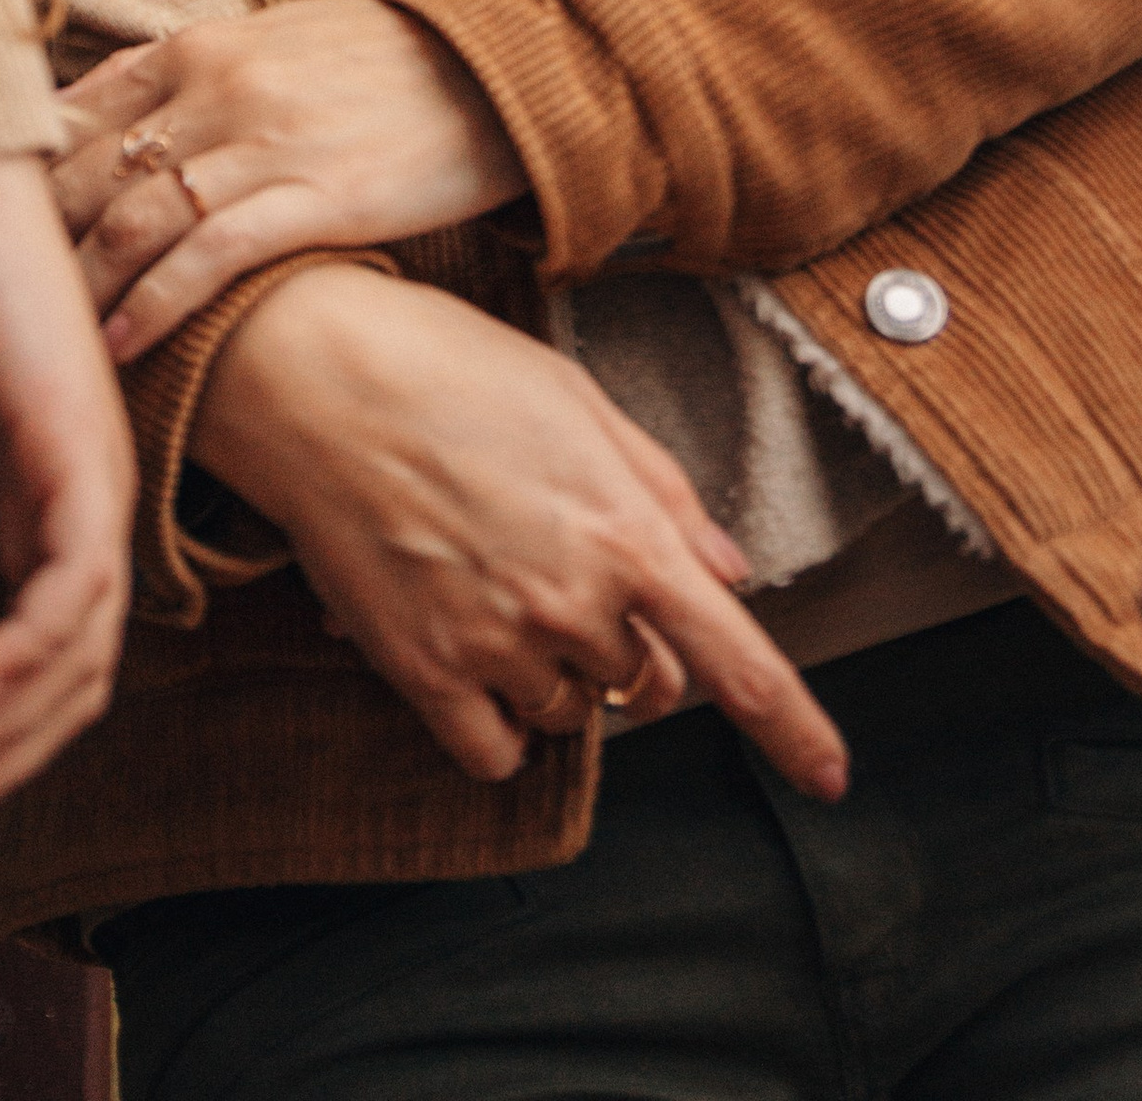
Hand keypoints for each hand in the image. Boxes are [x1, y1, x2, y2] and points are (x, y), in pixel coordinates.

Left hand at [54, 0, 527, 359]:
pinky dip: (154, 305)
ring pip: (135, 220)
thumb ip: (185, 76)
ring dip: (79, 288)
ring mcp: (263, 143)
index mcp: (199, 48)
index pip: (75, 115)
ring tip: (45, 344)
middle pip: (90, 172)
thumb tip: (103, 110)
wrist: (488, 64)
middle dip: (33, 243)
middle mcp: (216, 88)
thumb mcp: (269, 45)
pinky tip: (120, 348)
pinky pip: (210, 257)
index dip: (22, 181)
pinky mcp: (315, 197)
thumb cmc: (375, 63)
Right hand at [195, 264, 848, 803]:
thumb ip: (665, 493)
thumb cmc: (447, 365)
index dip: (794, 730)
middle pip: (645, 683)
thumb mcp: (578, 400)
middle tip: (567, 572)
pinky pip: (492, 749)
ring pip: (568, 713)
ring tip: (495, 581)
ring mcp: (495, 641)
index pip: (739, 661)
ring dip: (554, 673)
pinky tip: (467, 649)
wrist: (313, 372)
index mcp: (626, 531)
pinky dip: (494, 720)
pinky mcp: (421, 669)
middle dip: (629, 645)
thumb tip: (729, 571)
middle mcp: (572, 601)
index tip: (829, 776)